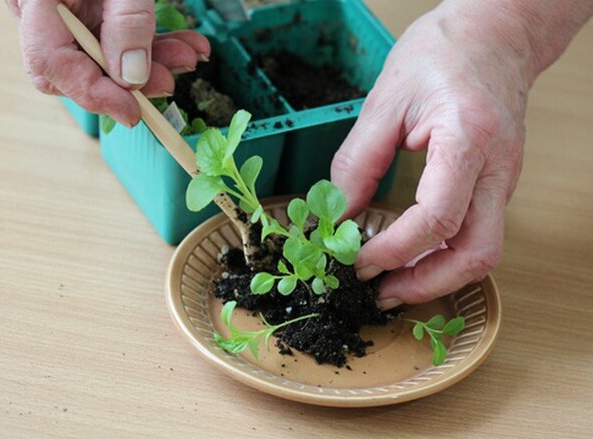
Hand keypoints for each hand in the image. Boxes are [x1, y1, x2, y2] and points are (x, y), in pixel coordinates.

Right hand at [5, 0, 209, 126]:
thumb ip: (127, 21)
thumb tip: (130, 77)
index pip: (53, 63)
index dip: (95, 94)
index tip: (133, 112)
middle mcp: (42, 7)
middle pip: (78, 67)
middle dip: (130, 82)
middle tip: (170, 83)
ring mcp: (65, 8)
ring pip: (103, 56)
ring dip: (152, 64)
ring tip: (188, 56)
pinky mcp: (89, 7)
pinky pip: (116, 37)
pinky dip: (152, 45)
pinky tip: (185, 45)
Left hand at [331, 2, 532, 307]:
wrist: (495, 35)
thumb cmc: (442, 54)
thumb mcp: (385, 101)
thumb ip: (358, 162)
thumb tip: (336, 215)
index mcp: (468, 140)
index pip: (437, 217)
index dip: (393, 250)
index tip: (358, 261)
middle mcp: (497, 169)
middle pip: (476, 253)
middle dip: (426, 284)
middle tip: (382, 293)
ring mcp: (504, 180)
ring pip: (483, 252)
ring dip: (438, 277)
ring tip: (394, 285)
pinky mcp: (497, 184)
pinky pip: (478, 234)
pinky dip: (444, 256)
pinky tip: (413, 257)